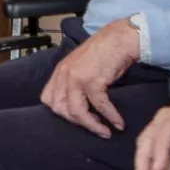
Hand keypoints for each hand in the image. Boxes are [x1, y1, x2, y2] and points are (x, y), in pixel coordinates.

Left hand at [40, 21, 139, 136]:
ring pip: (77, 112)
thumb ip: (74, 82)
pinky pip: (99, 105)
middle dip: (77, 122)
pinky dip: (110, 116)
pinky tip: (118, 122)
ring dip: (93, 125)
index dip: (61, 112)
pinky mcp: (93, 80)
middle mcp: (64, 74)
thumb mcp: (81, 65)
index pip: (48, 99)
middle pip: (60, 109)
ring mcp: (77, 77)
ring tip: (105, 132)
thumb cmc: (106, 51)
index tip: (76, 118)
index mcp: (60, 71)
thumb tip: (78, 105)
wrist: (121, 37)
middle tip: (92, 127)